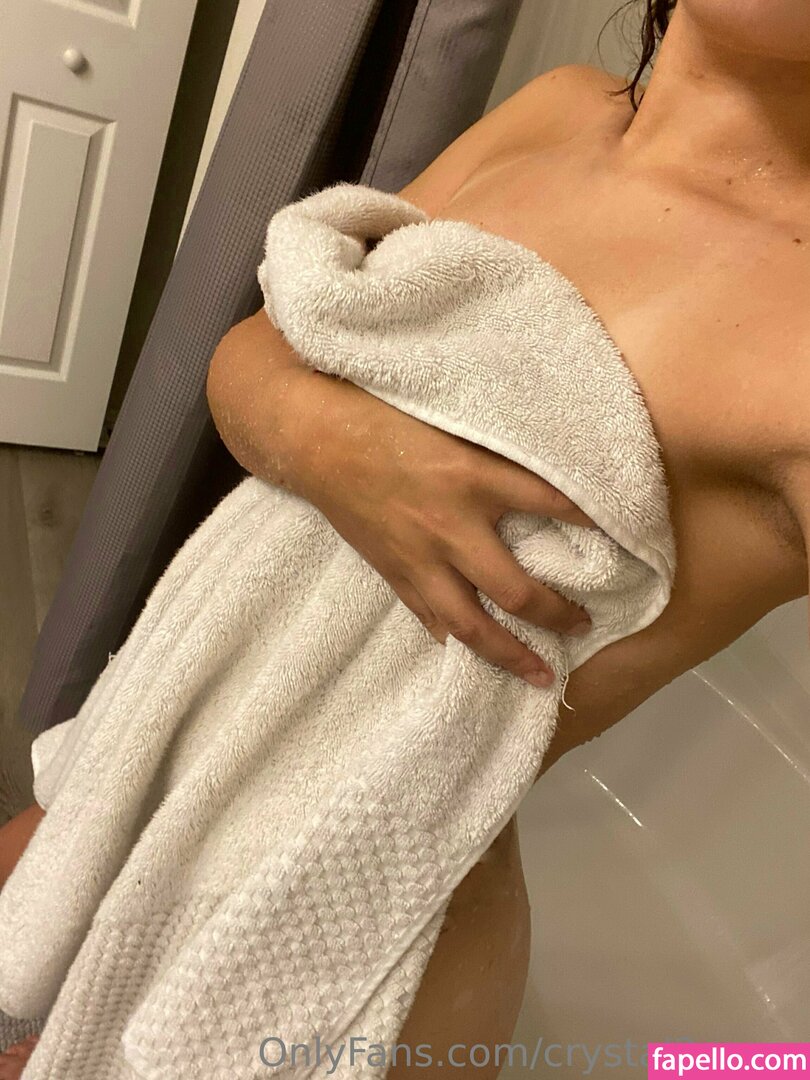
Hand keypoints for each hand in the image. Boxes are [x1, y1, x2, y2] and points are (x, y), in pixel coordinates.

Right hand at [296, 372, 595, 687]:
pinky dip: (456, 640)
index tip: (625, 540)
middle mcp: (451, 526)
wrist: (316, 439)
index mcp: (472, 477)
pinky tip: (475, 655)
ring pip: (472, 624)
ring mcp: (420, 558)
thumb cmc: (384, 416)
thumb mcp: (451, 421)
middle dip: (557, 614)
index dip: (593, 523)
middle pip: (516, 589)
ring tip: (543, 676)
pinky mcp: (394, 573)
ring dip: (511, 654)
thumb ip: (496, 448)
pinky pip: (430, 618)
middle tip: (585, 626)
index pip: (552, 504)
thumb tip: (546, 458)